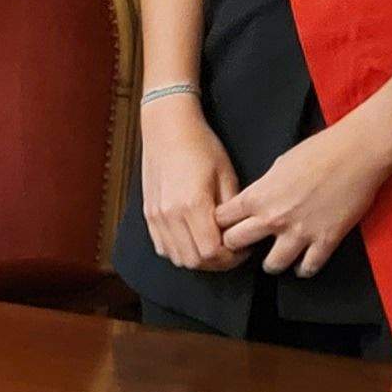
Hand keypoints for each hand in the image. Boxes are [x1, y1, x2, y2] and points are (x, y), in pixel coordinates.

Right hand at [136, 96, 243, 270]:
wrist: (168, 128)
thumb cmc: (201, 147)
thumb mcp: (227, 175)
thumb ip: (231, 211)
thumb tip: (238, 234)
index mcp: (192, 205)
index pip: (212, 252)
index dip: (232, 257)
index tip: (243, 247)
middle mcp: (170, 215)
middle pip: (194, 261)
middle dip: (217, 262)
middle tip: (232, 250)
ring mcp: (156, 216)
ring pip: (177, 258)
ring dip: (197, 259)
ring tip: (213, 245)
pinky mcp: (148, 214)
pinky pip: (163, 247)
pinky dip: (179, 251)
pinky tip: (192, 239)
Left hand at [217, 121, 391, 278]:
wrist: (356, 153)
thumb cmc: (319, 151)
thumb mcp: (277, 166)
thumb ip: (262, 189)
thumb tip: (255, 202)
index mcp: (257, 196)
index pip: (221, 220)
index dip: (221, 224)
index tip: (225, 227)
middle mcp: (273, 217)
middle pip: (235, 244)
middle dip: (237, 246)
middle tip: (245, 247)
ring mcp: (300, 232)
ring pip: (271, 265)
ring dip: (272, 263)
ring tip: (274, 259)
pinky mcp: (326, 240)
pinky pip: (309, 267)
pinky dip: (304, 269)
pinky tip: (302, 264)